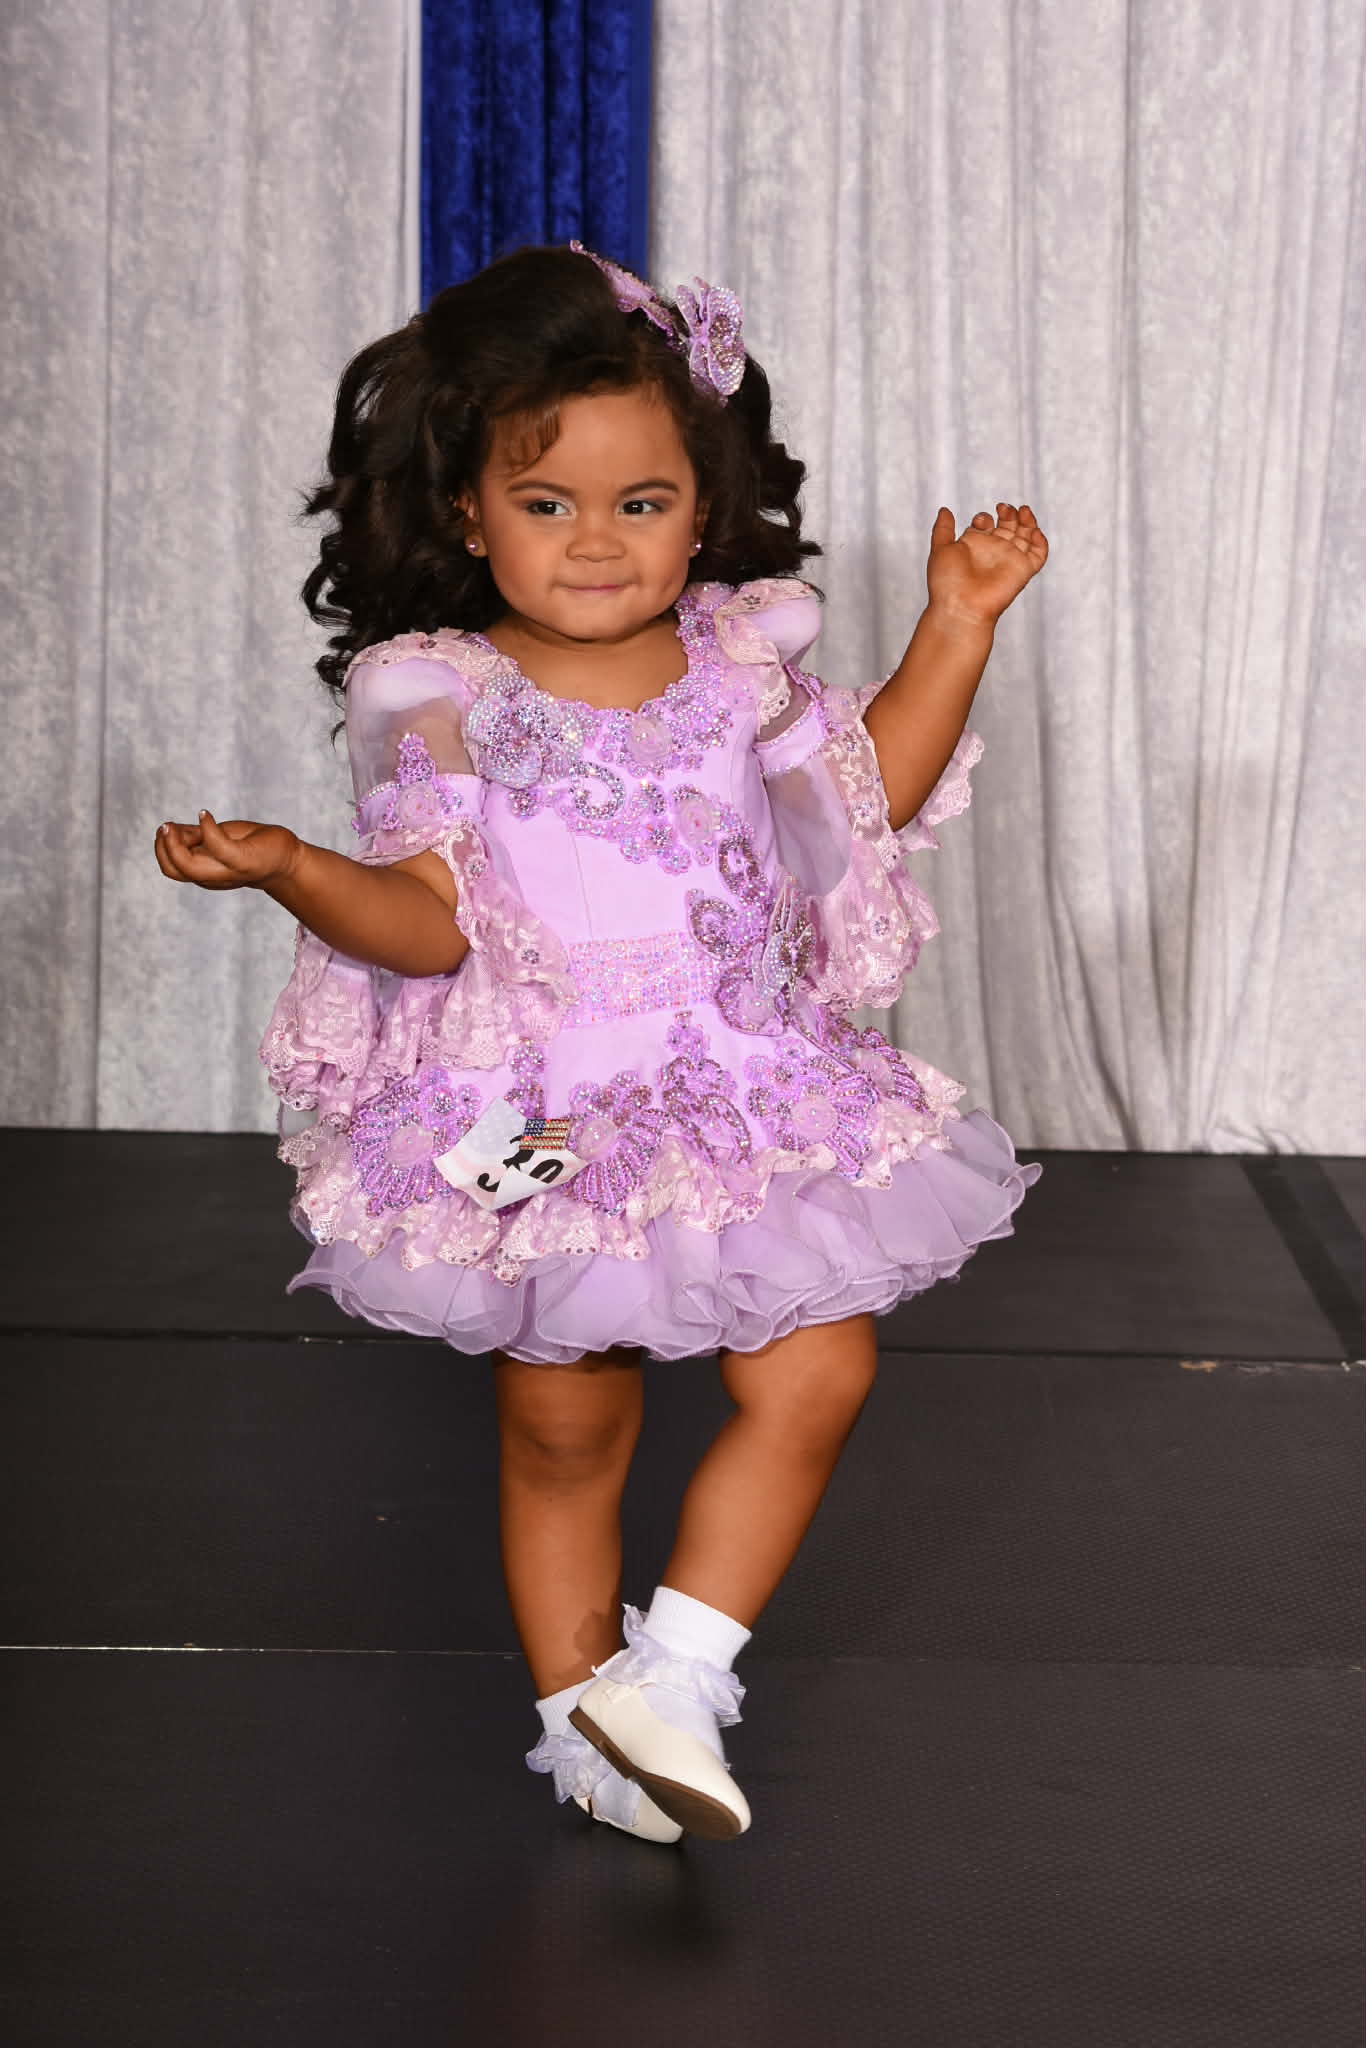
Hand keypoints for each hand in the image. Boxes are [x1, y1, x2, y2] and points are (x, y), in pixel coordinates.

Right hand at [154, 809, 301, 890]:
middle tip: (165, 826)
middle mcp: (213, 876)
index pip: (171, 868)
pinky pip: (218, 848)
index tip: (166, 827)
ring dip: (175, 844)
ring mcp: (228, 871)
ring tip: (174, 825)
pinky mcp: (244, 861)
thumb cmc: (253, 846)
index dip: (161, 847)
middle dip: (162, 847)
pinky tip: (205, 814)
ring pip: (188, 867)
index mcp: (205, 871)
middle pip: (173, 870)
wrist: (289, 860)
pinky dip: (207, 829)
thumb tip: (170, 828)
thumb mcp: (220, 837)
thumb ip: (196, 836)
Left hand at [926, 501, 1048, 627]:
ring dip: (1027, 521)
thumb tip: (945, 510)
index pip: (986, 526)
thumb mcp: (941, 549)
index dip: (984, 518)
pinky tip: (1033, 531)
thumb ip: (943, 529)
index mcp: (974, 547)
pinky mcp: (1023, 569)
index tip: (980, 521)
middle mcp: (993, 552)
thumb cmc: (947, 583)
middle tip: (1002, 508)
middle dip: (1008, 514)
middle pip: (1008, 527)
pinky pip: (1039, 554)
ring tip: (1023, 510)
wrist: (960, 607)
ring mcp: (1009, 560)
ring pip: (1025, 536)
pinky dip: (1040, 541)